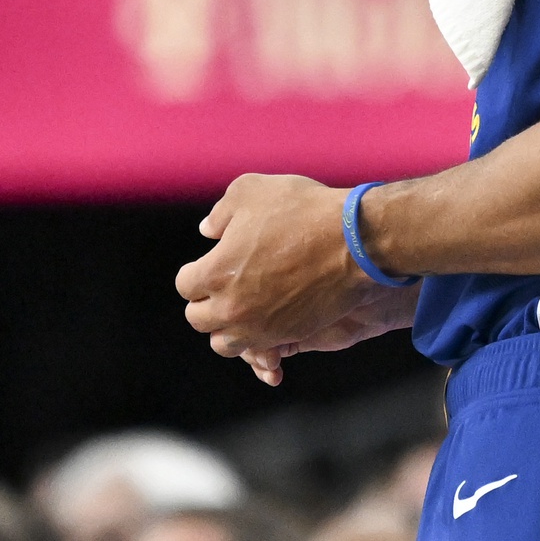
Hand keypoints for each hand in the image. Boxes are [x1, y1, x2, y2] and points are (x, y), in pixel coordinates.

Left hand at [176, 175, 410, 380]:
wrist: (354, 242)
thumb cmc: (301, 211)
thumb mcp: (250, 190)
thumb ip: (220, 212)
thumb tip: (209, 230)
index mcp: (216, 273)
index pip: (186, 286)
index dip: (195, 272)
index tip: (211, 262)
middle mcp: (232, 308)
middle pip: (199, 320)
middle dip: (207, 301)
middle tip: (225, 285)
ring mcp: (261, 327)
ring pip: (225, 344)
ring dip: (227, 327)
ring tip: (241, 308)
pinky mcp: (288, 335)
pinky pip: (261, 349)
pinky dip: (258, 338)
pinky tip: (269, 316)